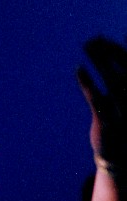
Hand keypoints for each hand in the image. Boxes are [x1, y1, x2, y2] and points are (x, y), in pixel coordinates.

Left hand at [77, 36, 126, 169]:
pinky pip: (95, 98)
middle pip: (123, 70)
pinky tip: (79, 68)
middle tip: (94, 38)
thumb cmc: (126, 128)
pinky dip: (87, 82)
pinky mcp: (107, 123)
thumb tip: (112, 57)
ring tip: (87, 46)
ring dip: (99, 60)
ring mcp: (124, 112)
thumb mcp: (126, 105)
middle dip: (108, 52)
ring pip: (110, 80)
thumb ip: (122, 82)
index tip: (106, 39)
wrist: (123, 161)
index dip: (120, 50)